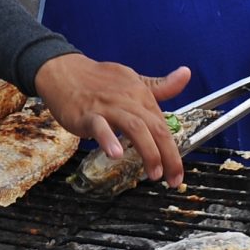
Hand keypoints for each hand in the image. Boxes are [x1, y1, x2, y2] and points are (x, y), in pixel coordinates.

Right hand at [34, 55, 192, 187]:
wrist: (63, 70)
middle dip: (168, 156)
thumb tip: (186, 74)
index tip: (177, 173)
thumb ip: (160, 85)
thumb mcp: (132, 79)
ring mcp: (108, 107)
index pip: (163, 125)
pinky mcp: (87, 114)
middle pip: (155, 128)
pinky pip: (100, 127)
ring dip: (148, 151)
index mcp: (141, 95)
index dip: (174, 151)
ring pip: (135, 128)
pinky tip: (116, 154)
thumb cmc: (98, 79)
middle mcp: (128, 101)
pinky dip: (109, 140)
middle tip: (172, 179)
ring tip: (153, 173)